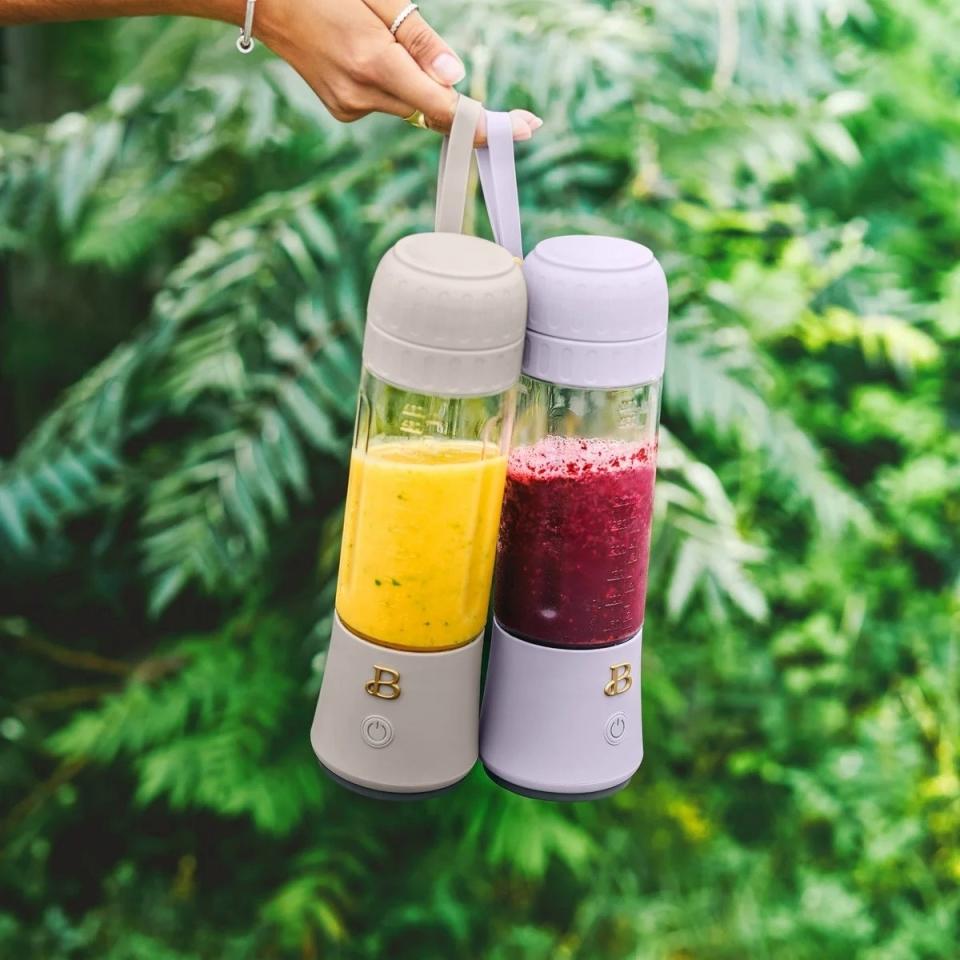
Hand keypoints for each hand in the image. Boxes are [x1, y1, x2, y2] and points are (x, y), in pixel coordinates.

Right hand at [256, 0, 541, 141]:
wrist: (267, 2)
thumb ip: (420, 40)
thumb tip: (455, 78)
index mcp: (374, 62)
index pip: (442, 108)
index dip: (482, 123)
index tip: (521, 131)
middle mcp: (362, 94)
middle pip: (432, 114)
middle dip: (467, 112)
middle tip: (519, 121)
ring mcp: (350, 107)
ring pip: (410, 108)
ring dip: (419, 87)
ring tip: (382, 42)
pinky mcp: (344, 111)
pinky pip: (388, 104)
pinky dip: (394, 86)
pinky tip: (368, 57)